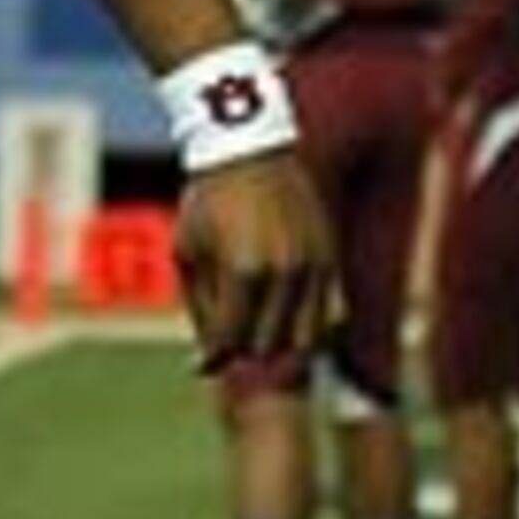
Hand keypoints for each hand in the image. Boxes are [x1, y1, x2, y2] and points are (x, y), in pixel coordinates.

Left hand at [175, 149, 332, 375]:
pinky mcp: (329, 258)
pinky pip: (325, 314)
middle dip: (242, 352)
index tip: (199, 366)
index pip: (231, 340)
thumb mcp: (188, 253)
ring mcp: (313, 266)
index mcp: (243, 273)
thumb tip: (211, 359)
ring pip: (302, 340)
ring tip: (251, 332)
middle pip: (266, 346)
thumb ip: (202, 308)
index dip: (212, 359)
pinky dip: (302, 327)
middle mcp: (284, 273)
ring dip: (274, 347)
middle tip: (225, 343)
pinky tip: (277, 317)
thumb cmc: (207, 203)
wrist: (249, 151)